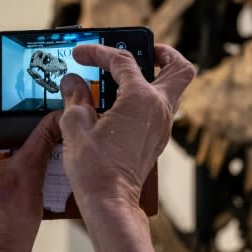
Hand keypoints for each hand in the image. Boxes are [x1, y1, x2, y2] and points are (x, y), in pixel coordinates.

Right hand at [59, 44, 194, 209]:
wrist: (110, 201)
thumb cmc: (96, 169)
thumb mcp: (76, 125)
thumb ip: (76, 97)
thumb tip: (73, 83)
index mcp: (141, 99)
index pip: (122, 61)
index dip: (99, 52)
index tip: (81, 54)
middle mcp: (159, 109)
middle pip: (178, 68)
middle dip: (161, 53)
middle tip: (139, 50)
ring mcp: (162, 125)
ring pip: (174, 88)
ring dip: (155, 76)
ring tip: (126, 75)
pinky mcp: (158, 139)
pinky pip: (161, 107)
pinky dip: (146, 97)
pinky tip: (120, 102)